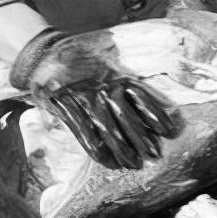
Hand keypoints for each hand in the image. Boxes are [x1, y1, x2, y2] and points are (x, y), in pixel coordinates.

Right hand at [9, 28, 177, 169]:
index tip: (170, 131)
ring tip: (134, 164)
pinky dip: (97, 149)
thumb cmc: (82, 59)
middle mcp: (102, 85)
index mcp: (115, 74)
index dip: (156, 113)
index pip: (141, 95)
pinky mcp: (66, 105)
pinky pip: (83, 131)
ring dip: (121, 148)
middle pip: (126, 115)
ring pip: (107, 127)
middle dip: (141, 137)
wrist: (46, 53)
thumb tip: (153, 95)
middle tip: (155, 154)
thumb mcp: (106, 61)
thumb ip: (124, 77)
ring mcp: (84, 96)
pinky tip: (108, 163)